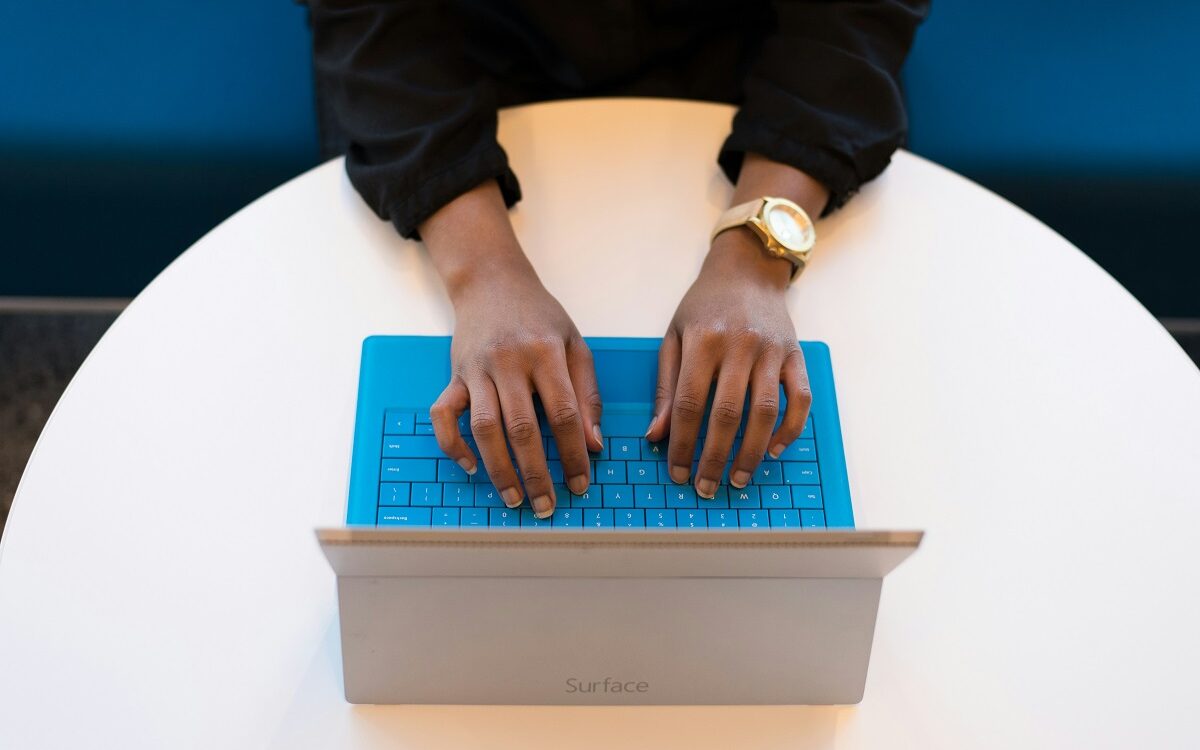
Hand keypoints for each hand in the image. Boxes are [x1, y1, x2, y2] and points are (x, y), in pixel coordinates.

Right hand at [428, 268, 601, 519]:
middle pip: (522, 428)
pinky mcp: (453, 374)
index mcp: (546, 353)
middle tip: (546, 505)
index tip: (580, 483)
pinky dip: (453, 444)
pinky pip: (443, 415)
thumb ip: (587, 393)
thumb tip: (593, 444)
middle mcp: (509, 361)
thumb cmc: (538, 316)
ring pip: (484, 427)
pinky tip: (471, 467)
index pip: (564, 413)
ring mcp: (477, 369)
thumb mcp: (575, 344)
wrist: (491, 281)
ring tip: (513, 498)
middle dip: (536, 472)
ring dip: (498, 468)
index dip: (573, 453)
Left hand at [645, 229, 811, 497]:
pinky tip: (774, 450)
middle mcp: (739, 346)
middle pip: (727, 414)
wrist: (748, 269)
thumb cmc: (705, 306)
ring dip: (752, 452)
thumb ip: (665, 386)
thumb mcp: (674, 336)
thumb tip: (655, 436)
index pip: (689, 403)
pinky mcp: (796, 355)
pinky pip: (799, 399)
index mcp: (702, 341)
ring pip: (765, 412)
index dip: (682, 443)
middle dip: (714, 457)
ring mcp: (772, 351)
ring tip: (738, 478)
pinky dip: (790, 429)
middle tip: (706, 487)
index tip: (677, 472)